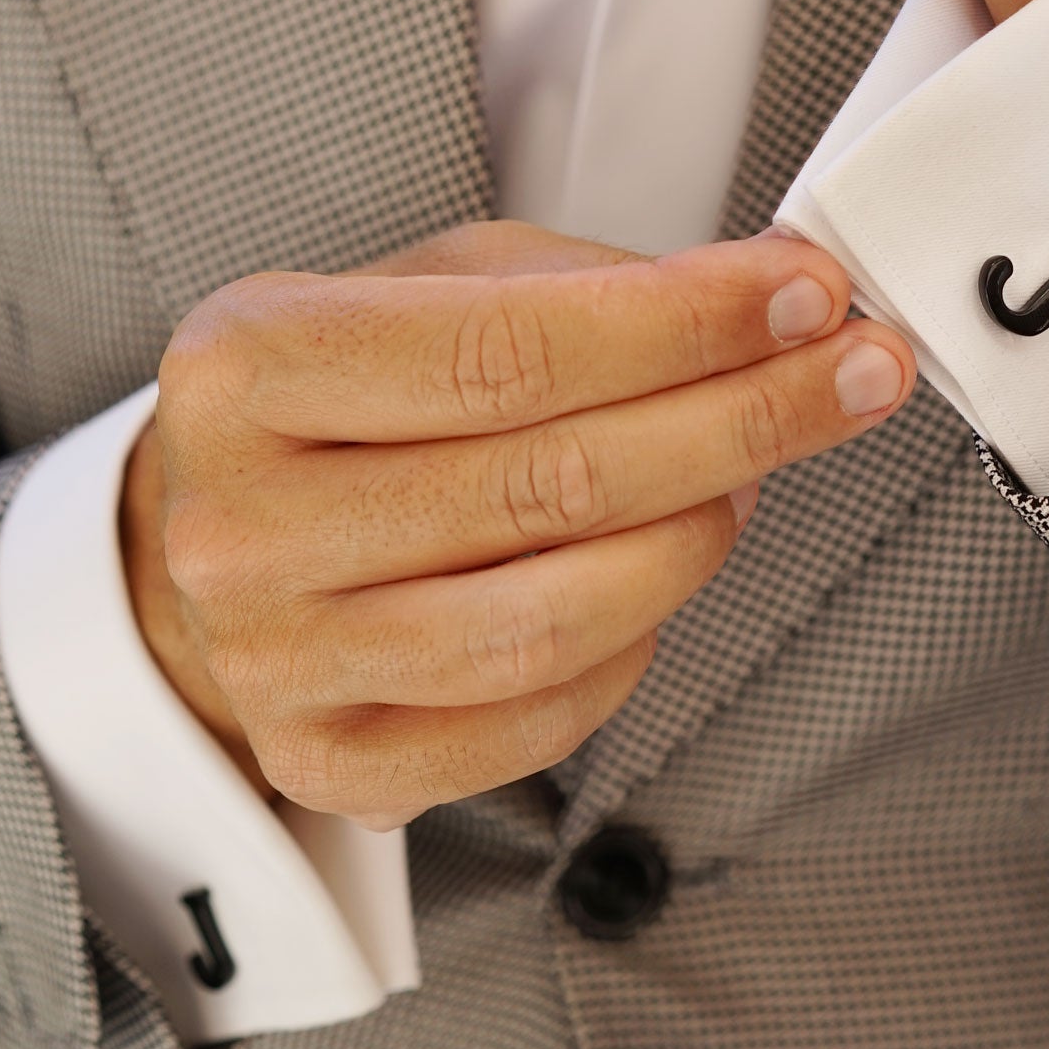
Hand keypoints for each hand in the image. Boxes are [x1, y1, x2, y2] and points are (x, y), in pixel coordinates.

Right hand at [119, 221, 913, 824]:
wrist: (198, 545)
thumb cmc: (331, 406)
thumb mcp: (414, 289)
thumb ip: (577, 285)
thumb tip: (762, 299)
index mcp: (245, 369)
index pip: (509, 349)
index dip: (683, 325)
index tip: (803, 294)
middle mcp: (243, 524)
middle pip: (550, 482)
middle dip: (740, 418)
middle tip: (850, 375)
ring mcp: (278, 661)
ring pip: (556, 617)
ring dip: (700, 536)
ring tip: (754, 475)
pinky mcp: (333, 763)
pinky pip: (539, 716)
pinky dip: (632, 644)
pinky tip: (658, 575)